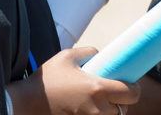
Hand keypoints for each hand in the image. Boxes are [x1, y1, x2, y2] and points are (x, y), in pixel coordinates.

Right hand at [7, 47, 139, 114]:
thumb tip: (102, 55)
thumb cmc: (47, 79)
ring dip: (109, 111)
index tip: (129, 85)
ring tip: (97, 102)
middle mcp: (98, 109)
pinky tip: (88, 109)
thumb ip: (90, 52)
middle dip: (120, 101)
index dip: (133, 89)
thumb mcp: (68, 56)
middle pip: (123, 109)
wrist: (26, 103)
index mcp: (98, 88)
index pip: (132, 94)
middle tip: (111, 93)